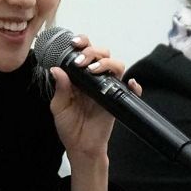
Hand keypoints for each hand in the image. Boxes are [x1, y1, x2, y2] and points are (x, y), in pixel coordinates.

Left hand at [47, 34, 136, 164]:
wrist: (81, 146)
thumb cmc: (69, 126)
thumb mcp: (59, 107)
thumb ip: (60, 88)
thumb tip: (57, 69)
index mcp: (79, 77)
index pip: (84, 52)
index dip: (82, 43)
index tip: (74, 43)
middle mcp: (95, 79)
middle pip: (103, 54)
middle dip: (93, 52)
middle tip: (81, 62)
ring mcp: (108, 88)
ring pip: (117, 66)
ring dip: (107, 63)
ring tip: (93, 71)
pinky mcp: (117, 100)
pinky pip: (132, 90)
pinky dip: (134, 86)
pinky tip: (130, 84)